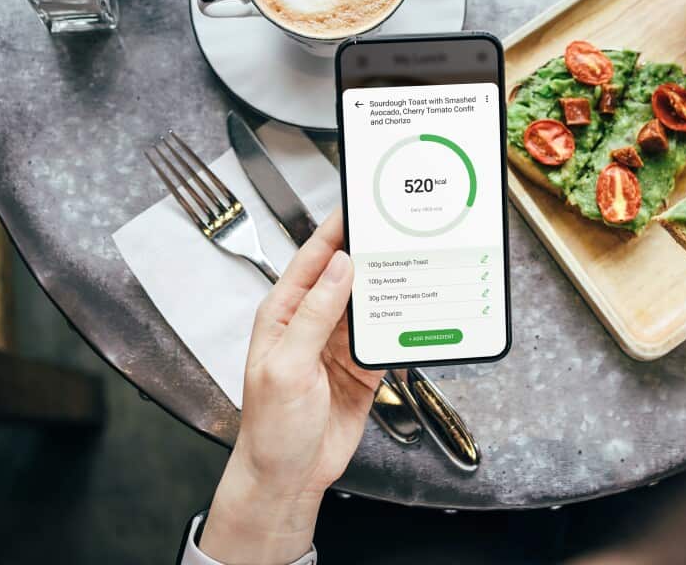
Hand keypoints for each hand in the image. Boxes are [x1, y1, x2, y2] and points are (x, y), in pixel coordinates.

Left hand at [200, 211, 381, 563]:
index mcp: (284, 314)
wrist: (287, 477)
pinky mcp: (362, 368)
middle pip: (347, 276)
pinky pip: (386, 337)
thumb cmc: (269, 428)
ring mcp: (339, 345)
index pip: (313, 259)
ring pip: (371, 303)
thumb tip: (338, 268)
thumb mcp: (287, 366)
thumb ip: (314, 314)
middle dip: (372, 254)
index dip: (336, 231)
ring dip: (391, 289)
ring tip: (415, 266)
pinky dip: (402, 327)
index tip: (359, 207)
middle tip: (399, 232)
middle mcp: (313, 323)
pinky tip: (416, 315)